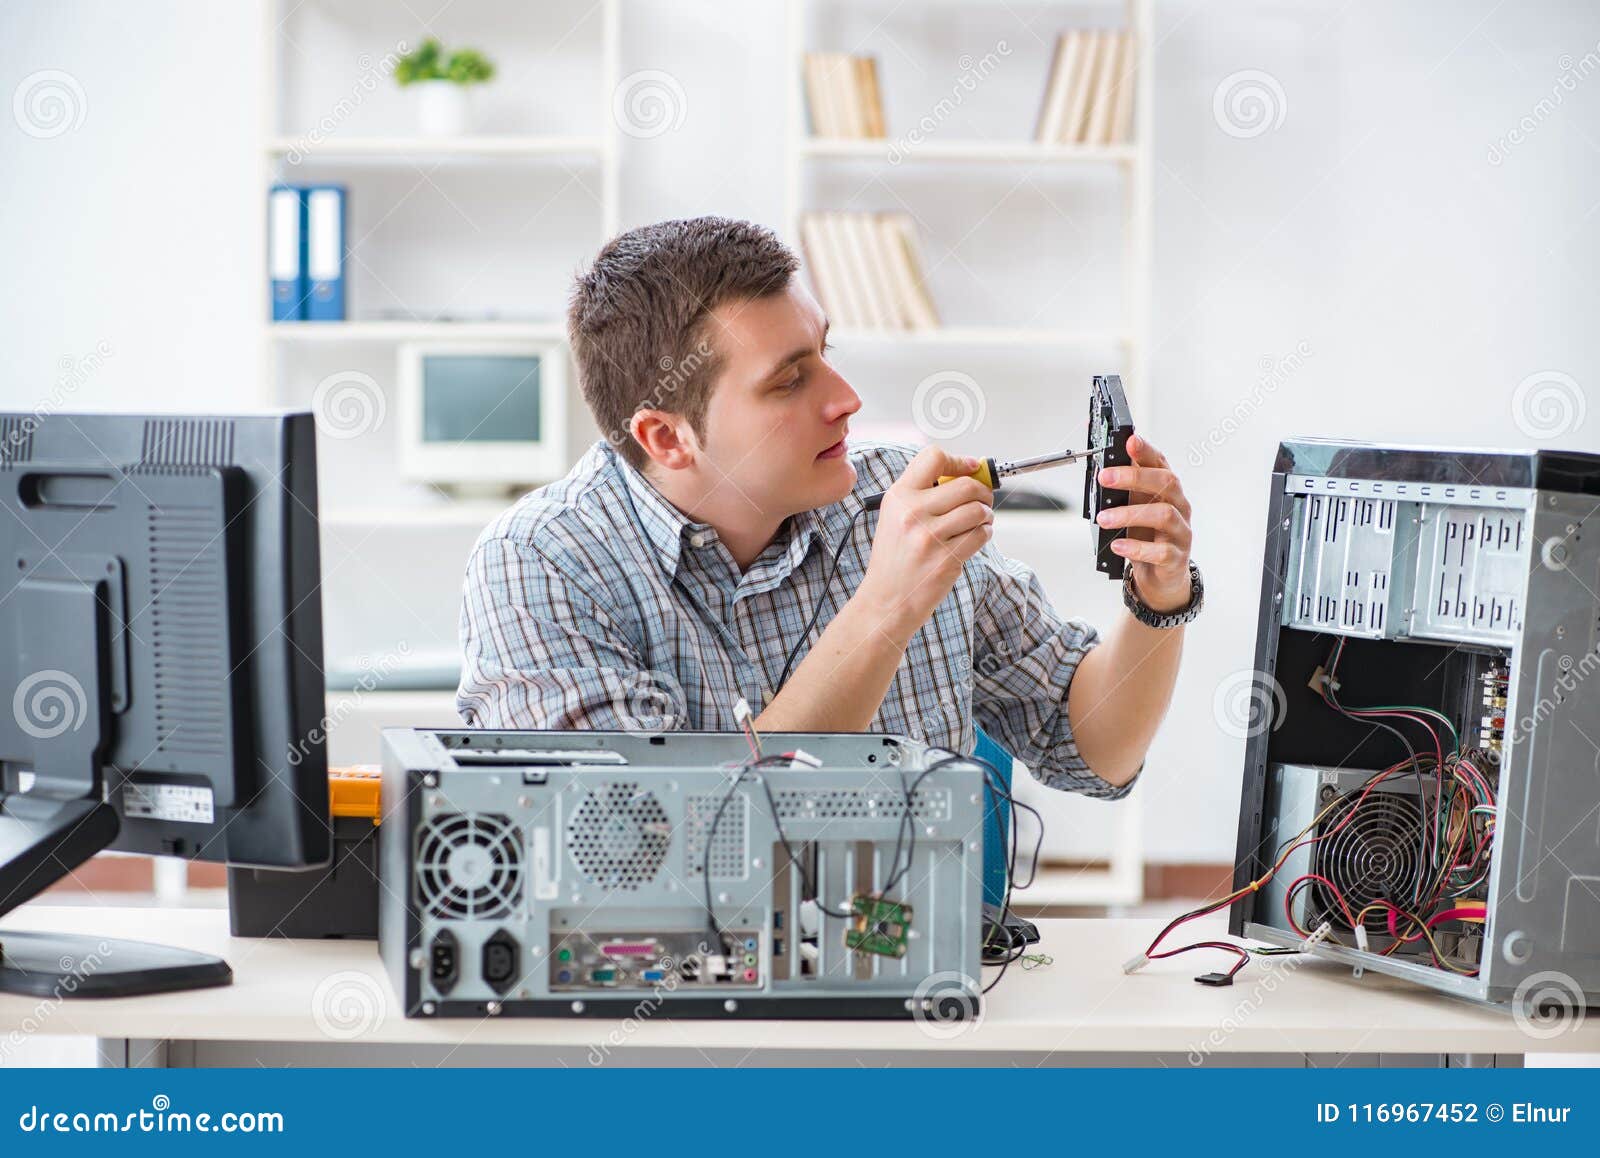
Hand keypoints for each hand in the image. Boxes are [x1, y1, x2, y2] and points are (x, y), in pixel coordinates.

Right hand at [856, 445, 994, 644]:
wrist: (886, 600)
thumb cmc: (895, 558)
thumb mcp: (894, 517)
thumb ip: (923, 493)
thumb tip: (966, 472)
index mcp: (898, 497)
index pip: (934, 457)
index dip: (959, 460)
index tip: (969, 468)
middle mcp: (913, 513)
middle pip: (966, 485)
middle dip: (983, 491)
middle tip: (982, 499)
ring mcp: (930, 536)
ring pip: (978, 510)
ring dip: (986, 514)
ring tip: (979, 521)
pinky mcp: (947, 558)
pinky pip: (981, 534)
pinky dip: (985, 533)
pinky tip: (975, 537)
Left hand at [1095, 433, 1194, 613]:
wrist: (1161, 575)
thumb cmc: (1146, 535)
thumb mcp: (1134, 507)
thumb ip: (1123, 487)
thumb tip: (1101, 466)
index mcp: (1167, 490)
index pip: (1160, 463)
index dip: (1146, 450)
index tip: (1129, 440)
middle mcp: (1179, 506)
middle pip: (1165, 483)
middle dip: (1134, 477)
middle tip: (1105, 477)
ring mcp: (1180, 531)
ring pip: (1164, 515)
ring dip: (1129, 514)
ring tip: (1103, 518)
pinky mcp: (1176, 557)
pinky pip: (1161, 551)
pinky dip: (1137, 548)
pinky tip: (1117, 545)